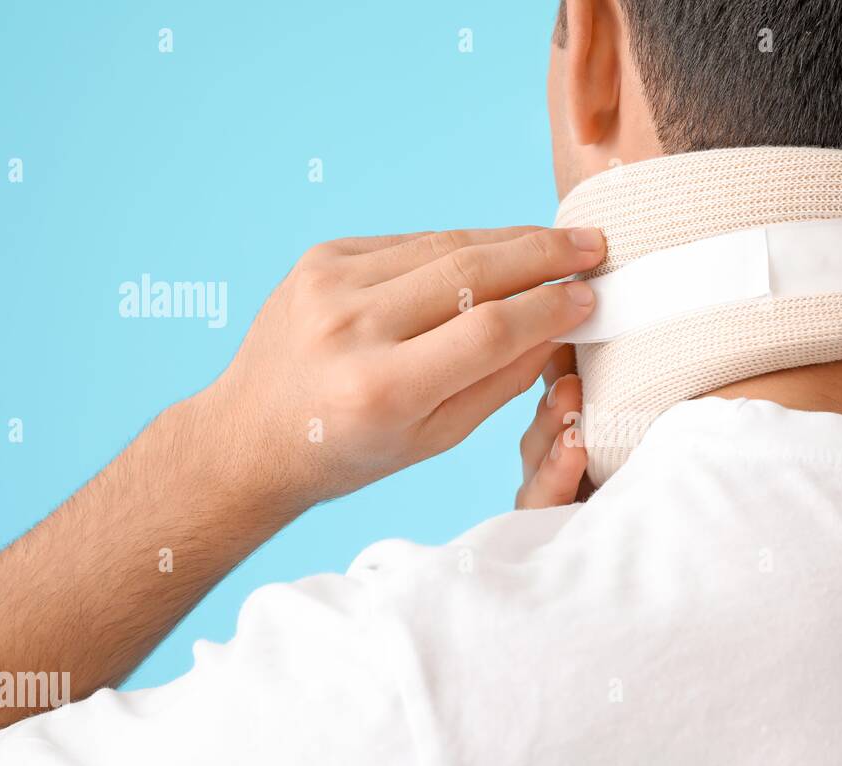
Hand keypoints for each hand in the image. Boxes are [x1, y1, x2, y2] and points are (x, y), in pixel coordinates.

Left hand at [194, 226, 605, 511]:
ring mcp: (328, 285)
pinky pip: (408, 244)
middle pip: (471, 272)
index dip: (548, 307)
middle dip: (540, 254)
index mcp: (381, 390)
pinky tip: (493, 250)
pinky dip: (457, 245)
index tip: (588, 295)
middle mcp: (350, 330)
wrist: (251, 434)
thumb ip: (499, 381)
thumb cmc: (350, 449)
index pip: (488, 329)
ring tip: (554, 241)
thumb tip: (559, 325)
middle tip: (590, 245)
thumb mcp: (434, 437)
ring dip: (507, 240)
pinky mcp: (320, 259)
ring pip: (443, 246)